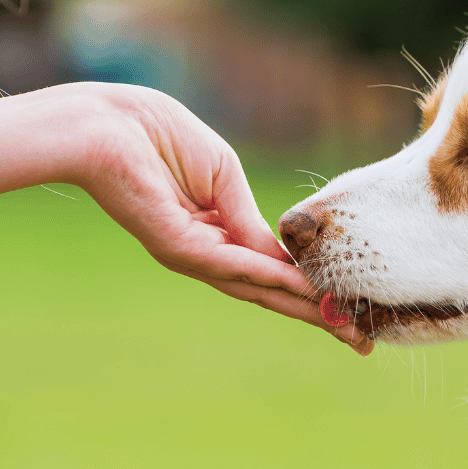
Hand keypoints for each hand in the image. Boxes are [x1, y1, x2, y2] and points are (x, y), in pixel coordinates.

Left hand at [71, 84, 372, 353]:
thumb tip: (283, 258)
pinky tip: (303, 288)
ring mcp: (190, 255)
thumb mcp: (223, 176)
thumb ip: (250, 218)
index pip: (270, 271)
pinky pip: (233, 265)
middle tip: (360, 344)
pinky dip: (270, 278)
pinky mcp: (177, 247)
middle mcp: (204, 254)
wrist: (107, 124)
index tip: (350, 310)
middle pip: (268, 293)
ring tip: (344, 326)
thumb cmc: (158, 135)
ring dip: (303, 307)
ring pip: (256, 289)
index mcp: (215, 234)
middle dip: (316, 316)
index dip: (311, 290)